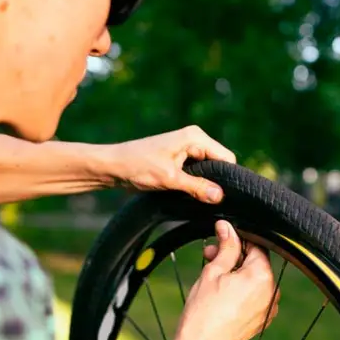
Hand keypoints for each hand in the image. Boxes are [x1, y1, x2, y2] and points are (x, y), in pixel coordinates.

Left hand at [108, 126, 235, 202]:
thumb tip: (220, 196)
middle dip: (215, 182)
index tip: (224, 197)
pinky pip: (196, 173)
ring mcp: (186, 149)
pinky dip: (195, 184)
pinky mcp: (179, 160)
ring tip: (197, 199)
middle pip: (219, 164)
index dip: (227, 177)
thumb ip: (197, 187)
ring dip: (203, 185)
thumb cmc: (137, 166)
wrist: (112, 166)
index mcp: (195, 137)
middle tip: (209, 201)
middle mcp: (194, 140)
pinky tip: (189, 195)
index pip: (226, 157)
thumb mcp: (169, 179)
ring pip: (208, 171)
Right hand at [172, 221, 278, 339]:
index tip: (220, 239)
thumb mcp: (213, 271)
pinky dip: (242, 291)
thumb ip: (225, 247)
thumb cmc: (203, 311)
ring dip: (236, 273)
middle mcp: (272, 292)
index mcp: (262, 276)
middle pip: (255, 263)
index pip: (255, 246)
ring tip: (212, 276)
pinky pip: (255, 297)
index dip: (236, 240)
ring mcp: (269, 308)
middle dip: (233, 257)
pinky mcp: (262, 320)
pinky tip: (222, 293)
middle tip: (209, 256)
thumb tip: (227, 227)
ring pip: (254, 280)